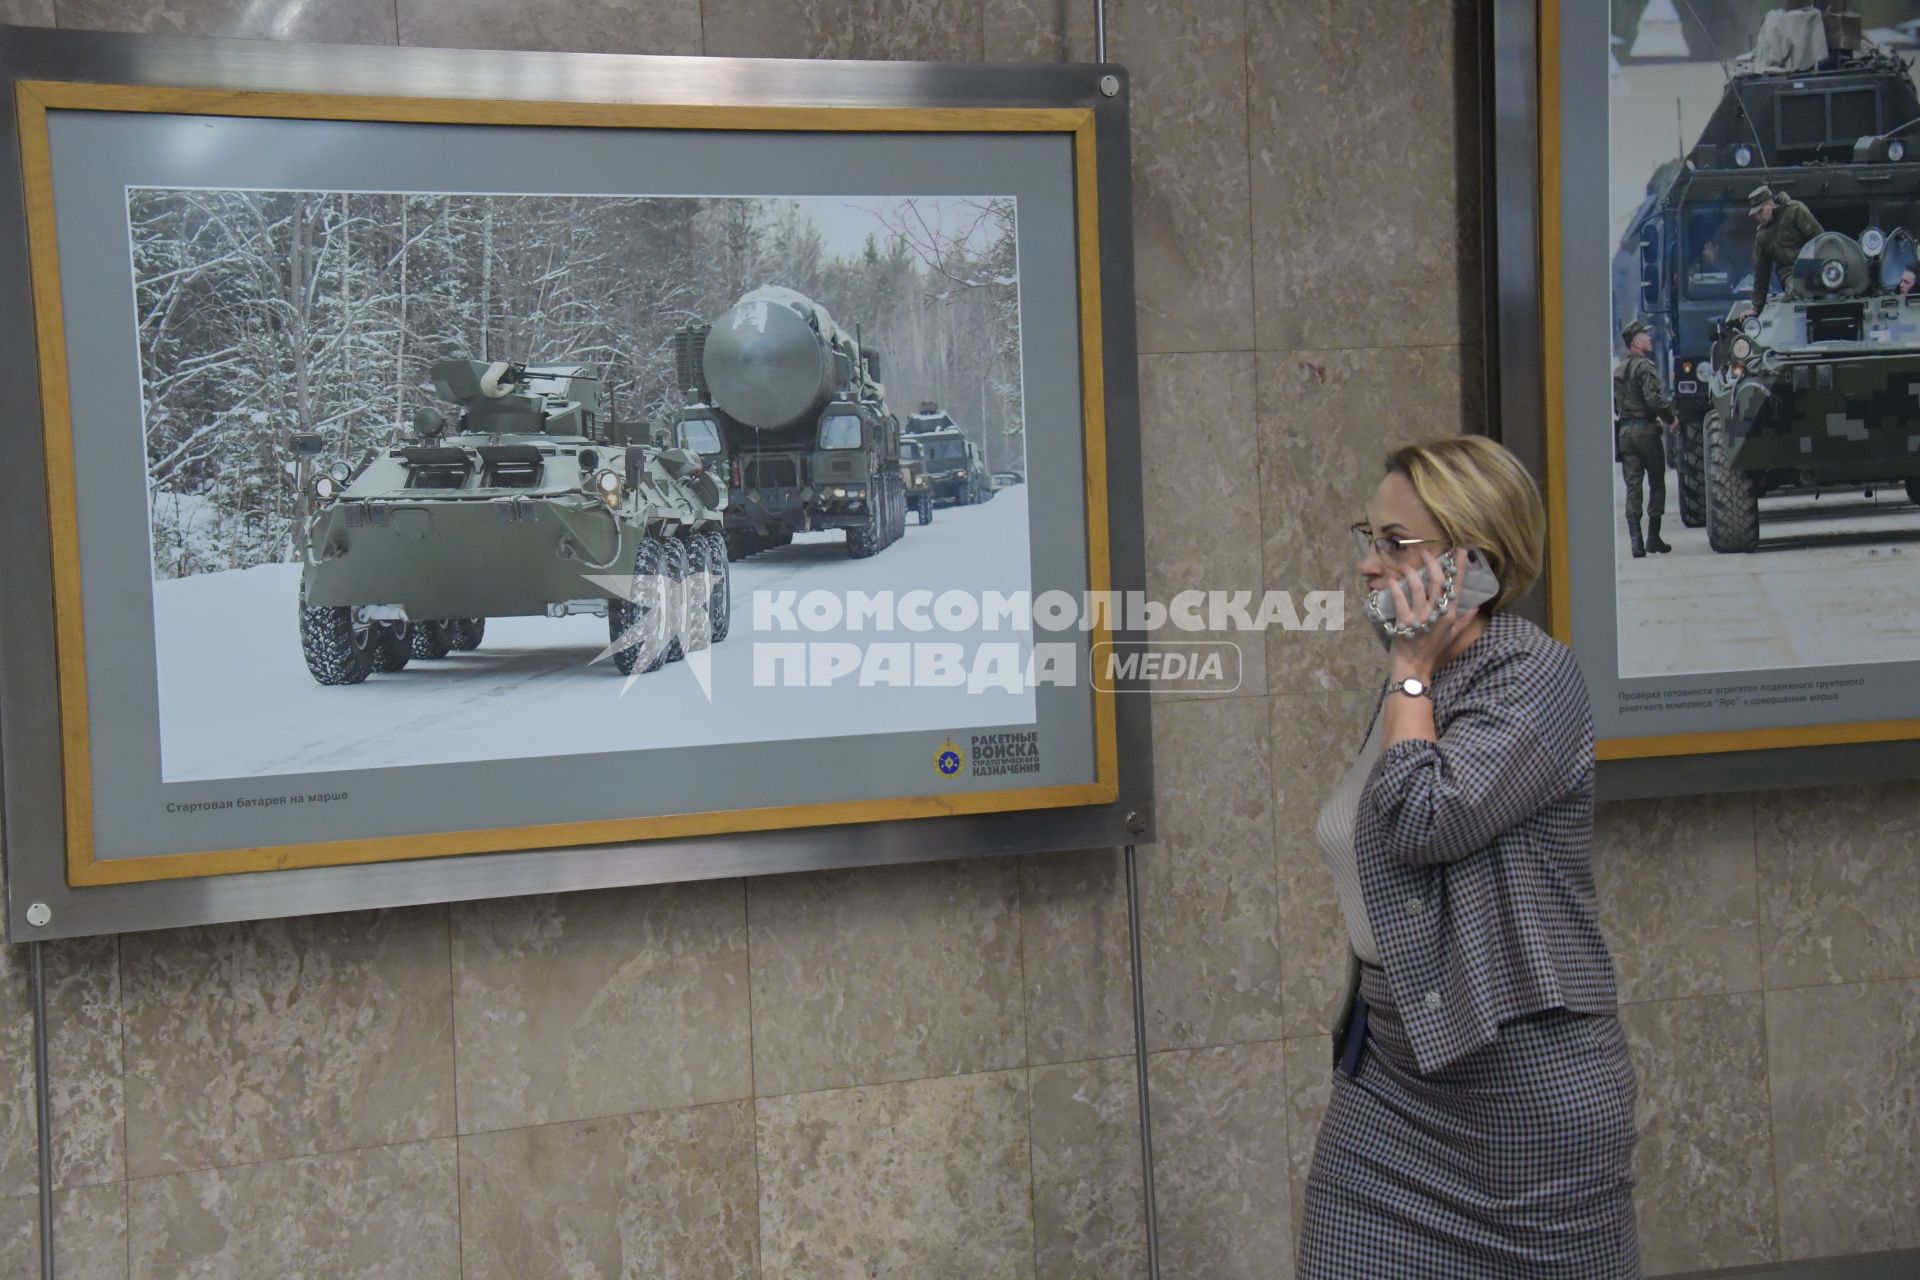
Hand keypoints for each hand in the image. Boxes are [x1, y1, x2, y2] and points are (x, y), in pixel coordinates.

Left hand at [1385, 549, 1479, 681]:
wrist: (1414, 666)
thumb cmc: (1432, 651)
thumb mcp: (1452, 636)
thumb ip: (1464, 620)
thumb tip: (1476, 607)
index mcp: (1450, 615)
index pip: (1457, 587)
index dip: (1459, 568)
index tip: (1461, 551)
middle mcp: (1437, 613)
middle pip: (1438, 582)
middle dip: (1432, 564)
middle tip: (1425, 553)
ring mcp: (1421, 617)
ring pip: (1418, 587)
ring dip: (1411, 572)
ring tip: (1405, 565)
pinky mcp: (1405, 621)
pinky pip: (1400, 599)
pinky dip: (1395, 587)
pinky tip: (1391, 580)